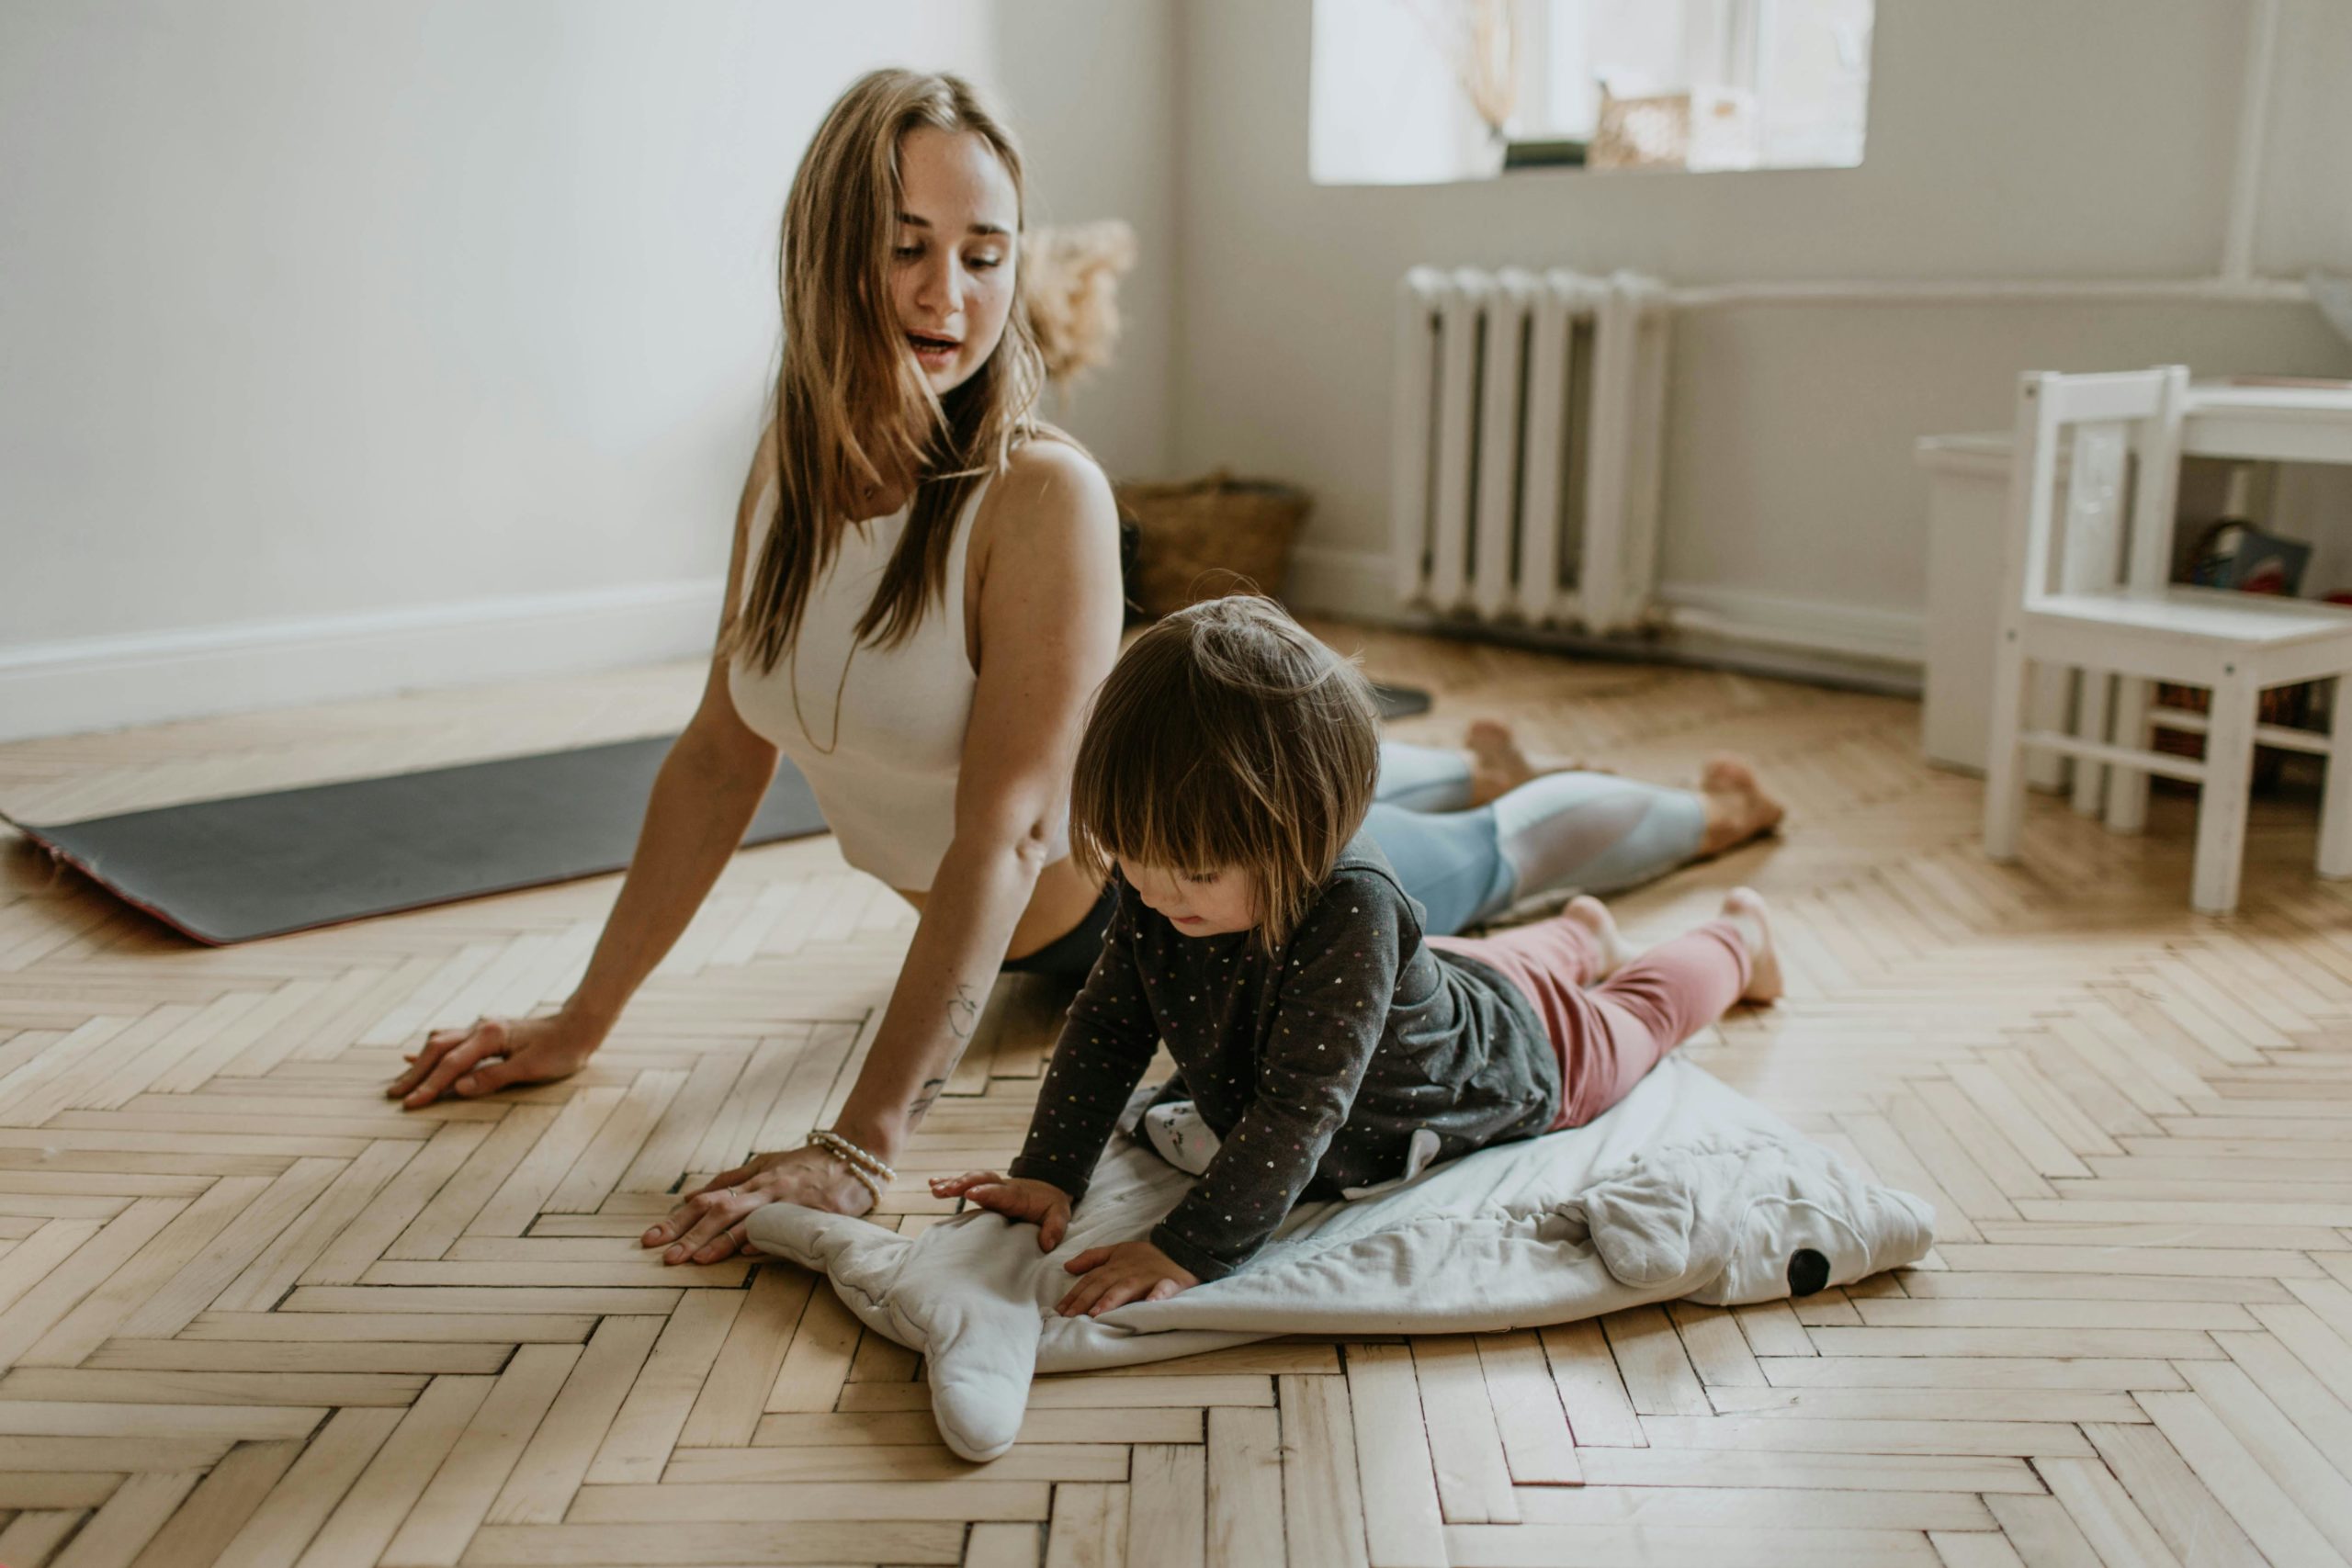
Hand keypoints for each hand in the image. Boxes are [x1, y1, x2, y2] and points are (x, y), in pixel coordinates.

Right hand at [387, 1013, 599, 1108]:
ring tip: (401, 1082)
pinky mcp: (485, 1034)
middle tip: (394, 1095)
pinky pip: (451, 1041)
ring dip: (420, 1063)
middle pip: (438, 1050)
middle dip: (415, 1073)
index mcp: (491, 1036)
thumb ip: (494, 1078)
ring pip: (441, 1044)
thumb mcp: (531, 1069)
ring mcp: (482, 1029)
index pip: (452, 1064)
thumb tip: (457, 1088)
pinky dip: (431, 1052)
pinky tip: (415, 1057)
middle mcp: (481, 1028)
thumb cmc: (561, 1050)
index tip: (411, 1104)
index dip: (430, 1085)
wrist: (578, 1026)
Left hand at [640, 1145, 874, 1264]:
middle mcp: (762, 1188)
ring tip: (694, 1260)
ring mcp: (786, 1199)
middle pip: (717, 1210)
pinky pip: (783, 1225)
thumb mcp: (766, 1165)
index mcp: (750, 1179)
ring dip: (717, 1240)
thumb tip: (691, 1197)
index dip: (677, 1220)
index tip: (650, 1240)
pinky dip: (763, 1236)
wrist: (857, 1155)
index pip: (705, 1201)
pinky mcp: (811, 1210)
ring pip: (745, 1219)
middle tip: (662, 1256)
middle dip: (687, 1234)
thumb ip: (731, 1182)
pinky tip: (746, 1251)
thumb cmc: (809, 1165)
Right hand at [928, 1171, 1072, 1250]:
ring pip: (971, 1180)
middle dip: (964, 1184)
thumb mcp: (1061, 1216)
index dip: (986, 1192)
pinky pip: (966, 1185)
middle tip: (947, 1190)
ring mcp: (992, 1188)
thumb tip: (1045, 1245)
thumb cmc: (1052, 1206)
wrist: (1049, 1189)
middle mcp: (1002, 1188)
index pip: (1001, 1192)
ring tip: (935, 1188)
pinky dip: (949, 1182)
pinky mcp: (984, 1191)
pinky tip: (932, 1184)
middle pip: (982, 1180)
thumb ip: (1054, 1229)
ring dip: (953, 1183)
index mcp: (1018, 1195)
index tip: (971, 1193)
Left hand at [1055, 1240, 1197, 1316]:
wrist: (1183, 1248)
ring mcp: (1148, 1277)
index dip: (1074, 1294)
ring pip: (1126, 1288)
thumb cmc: (1148, 1256)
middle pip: (1102, 1285)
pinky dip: (1157, 1295)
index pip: (1090, 1280)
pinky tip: (1149, 1304)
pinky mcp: (1170, 1282)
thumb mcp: (1118, 1251)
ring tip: (1096, 1314)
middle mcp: (1128, 1271)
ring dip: (1111, 1299)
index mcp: (1115, 1265)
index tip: (1059, 1311)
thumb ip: (1093, 1258)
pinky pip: (1163, 1289)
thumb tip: (1067, 1266)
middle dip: (1085, 1300)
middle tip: (1069, 1317)